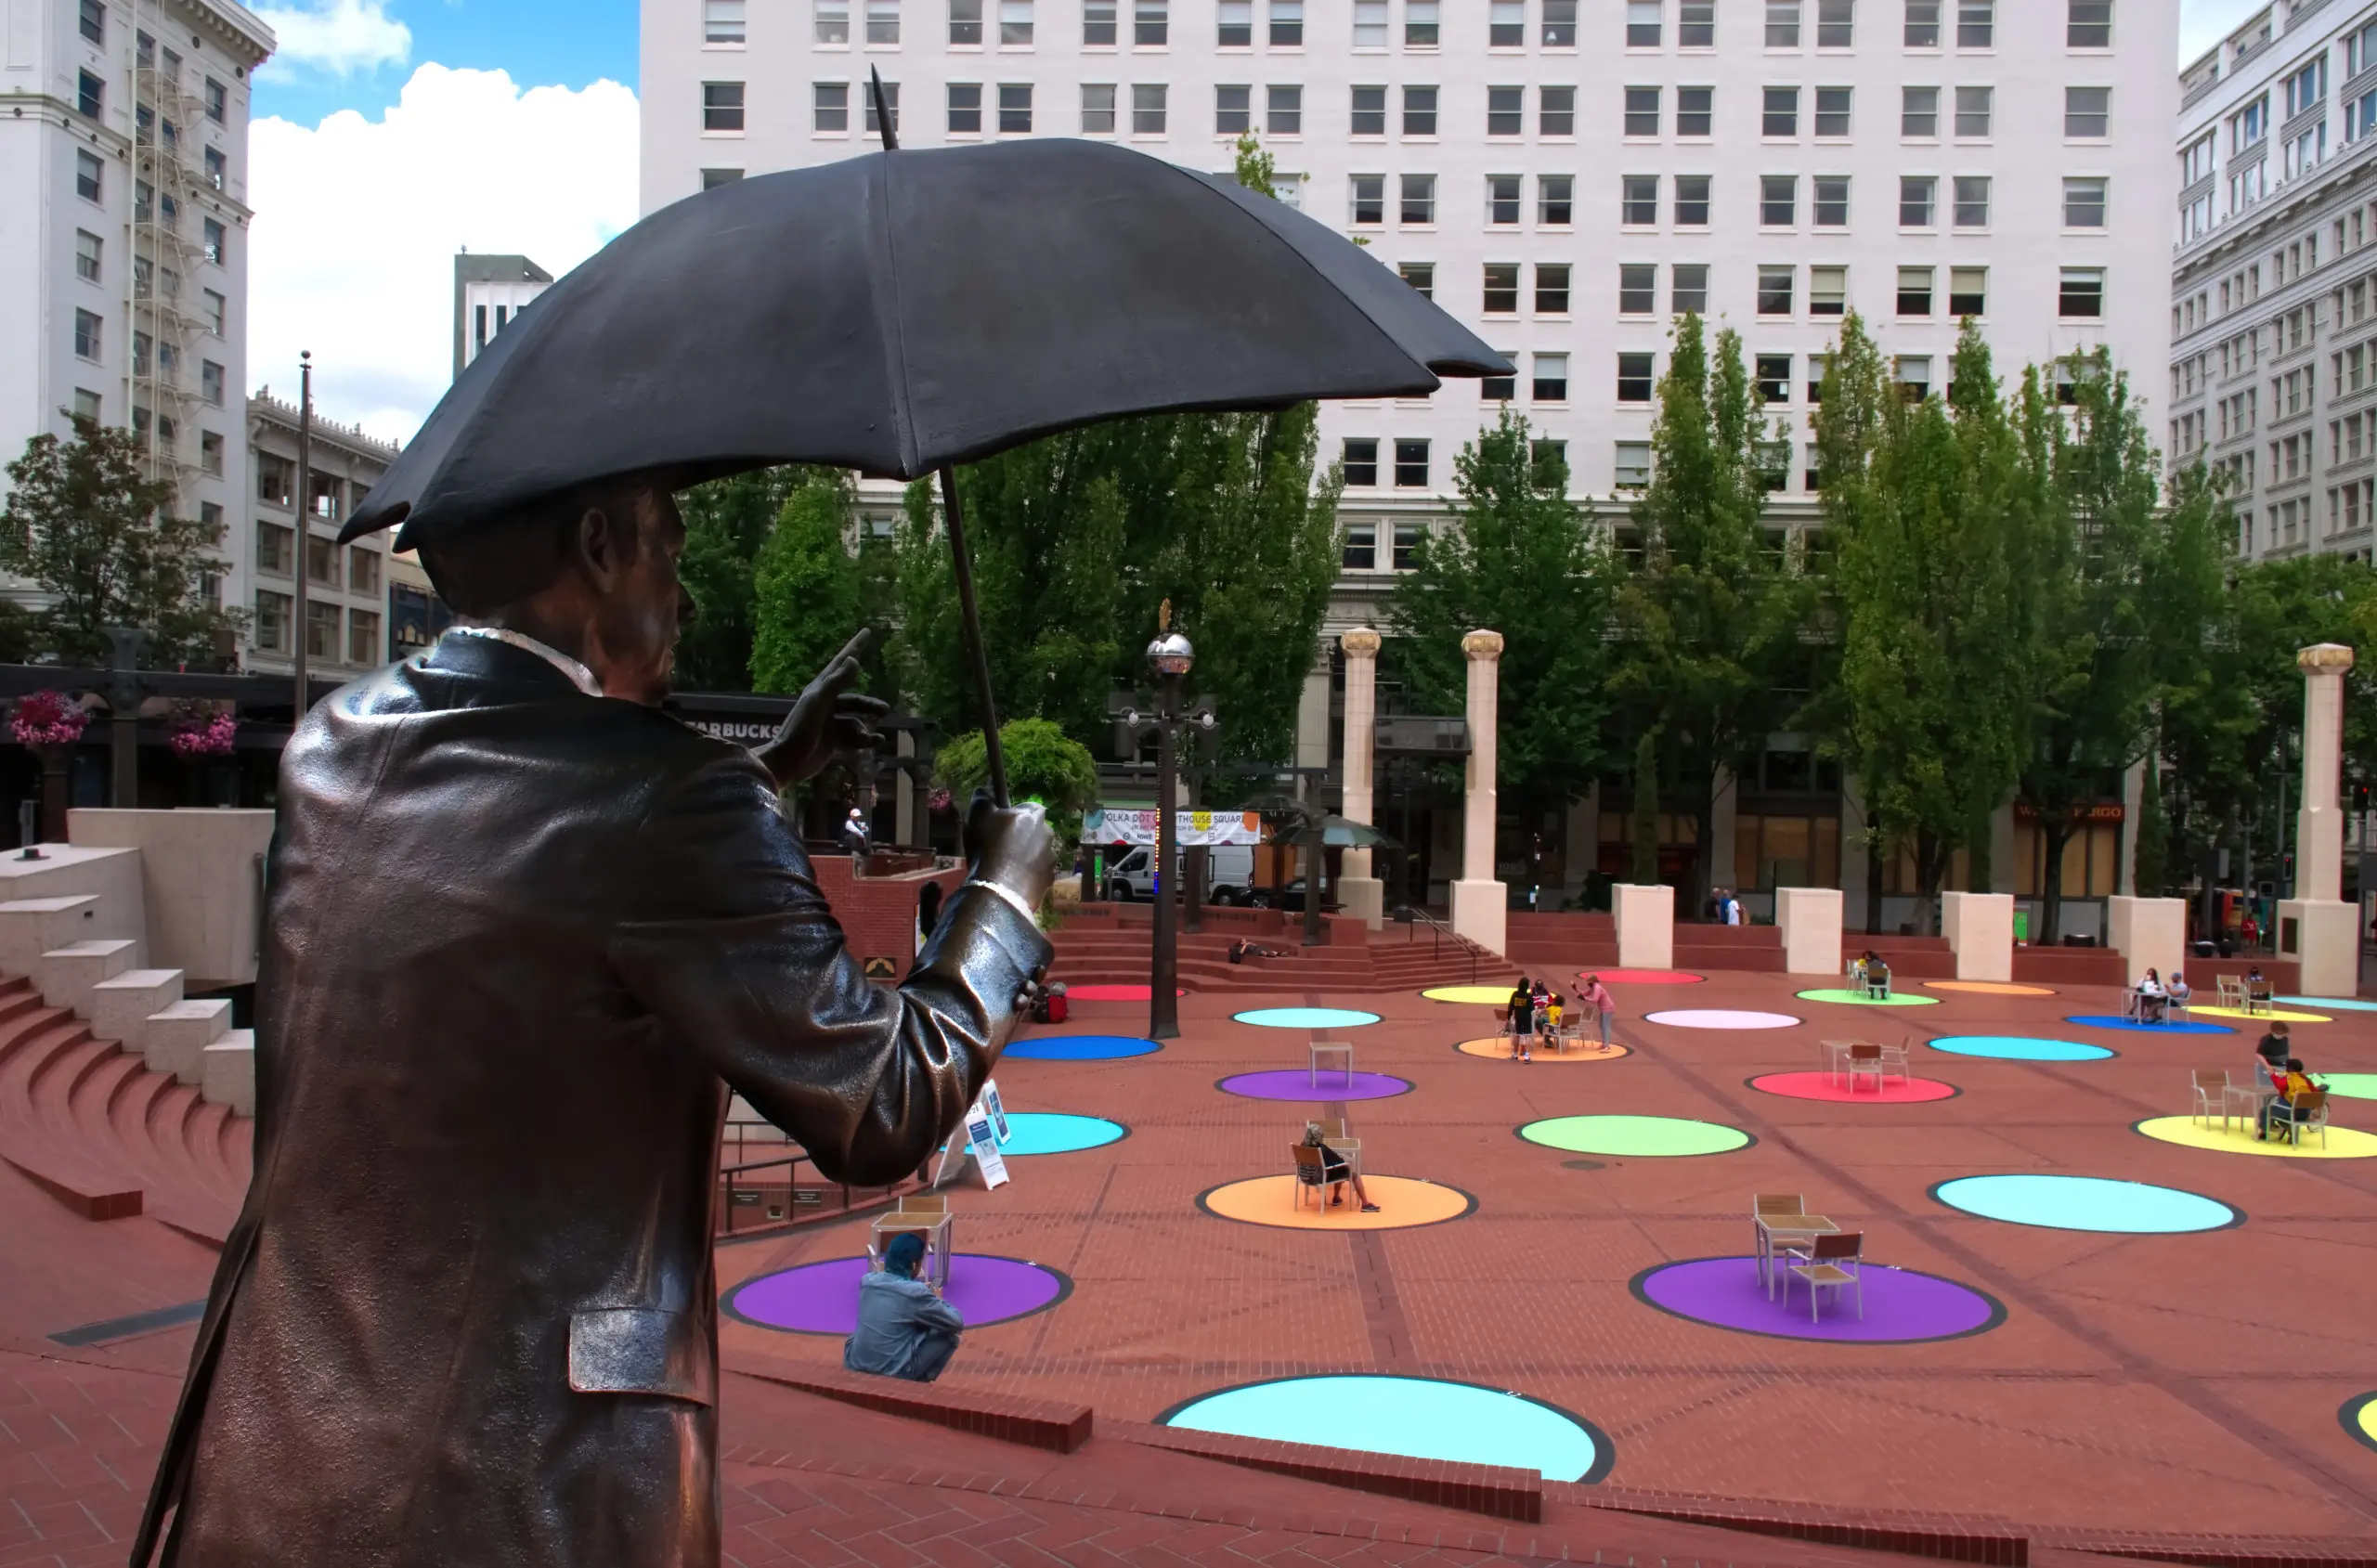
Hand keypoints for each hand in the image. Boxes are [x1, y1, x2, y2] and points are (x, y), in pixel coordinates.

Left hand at [752, 631, 890, 787]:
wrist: (787, 762)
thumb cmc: (800, 731)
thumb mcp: (818, 704)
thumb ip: (836, 682)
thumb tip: (855, 661)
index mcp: (820, 690)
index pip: (841, 664)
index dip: (854, 648)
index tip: (867, 632)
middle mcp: (825, 704)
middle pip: (854, 700)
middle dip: (869, 706)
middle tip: (885, 710)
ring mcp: (828, 724)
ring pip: (855, 720)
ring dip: (866, 727)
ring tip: (875, 738)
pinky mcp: (831, 742)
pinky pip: (853, 737)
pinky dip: (864, 740)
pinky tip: (873, 744)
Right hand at [964, 791, 1054, 910]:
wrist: (999, 888)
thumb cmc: (989, 846)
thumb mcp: (979, 815)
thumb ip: (983, 798)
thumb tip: (985, 791)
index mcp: (1035, 815)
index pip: (1029, 807)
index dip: (1014, 814)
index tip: (1001, 824)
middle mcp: (1048, 834)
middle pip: (1035, 831)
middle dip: (1022, 836)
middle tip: (1002, 846)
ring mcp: (1051, 859)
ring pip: (1037, 853)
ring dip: (1026, 856)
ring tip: (1006, 867)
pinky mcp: (1049, 880)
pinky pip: (1037, 873)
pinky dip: (1028, 875)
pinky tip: (1012, 881)